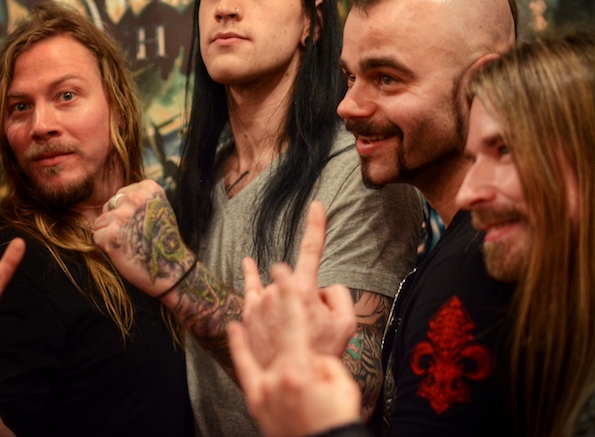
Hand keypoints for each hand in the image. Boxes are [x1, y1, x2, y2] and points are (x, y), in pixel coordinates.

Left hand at [93, 180, 194, 297]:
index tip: (141, 223)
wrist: (171, 269)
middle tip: (134, 236)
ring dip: (110, 235)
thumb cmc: (162, 240)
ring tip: (129, 244)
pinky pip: (97, 237)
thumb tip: (114, 200)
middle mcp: (135, 198)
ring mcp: (122, 216)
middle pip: (109, 206)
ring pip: (100, 222)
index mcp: (148, 189)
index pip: (121, 194)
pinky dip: (105, 247)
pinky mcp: (111, 234)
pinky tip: (122, 252)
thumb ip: (139, 199)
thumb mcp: (158, 208)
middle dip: (115, 221)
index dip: (126, 211)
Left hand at [228, 268, 361, 436]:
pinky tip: (234, 325)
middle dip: (279, 293)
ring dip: (256, 300)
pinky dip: (238, 341)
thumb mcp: (342, 381)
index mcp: (300, 363)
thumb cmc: (336, 418)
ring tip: (249, 269)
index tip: (281, 267)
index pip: (293, 317)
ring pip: (256, 333)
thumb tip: (311, 342)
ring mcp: (262, 381)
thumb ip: (325, 356)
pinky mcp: (255, 394)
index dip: (288, 288)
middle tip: (278, 272)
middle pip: (275, 321)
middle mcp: (276, 368)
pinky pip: (243, 359)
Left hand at [240, 201, 356, 366]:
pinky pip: (249, 292)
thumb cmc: (324, 355)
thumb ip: (339, 295)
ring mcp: (258, 305)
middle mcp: (275, 292)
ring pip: (274, 289)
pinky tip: (248, 264)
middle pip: (295, 281)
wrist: (293, 388)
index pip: (311, 251)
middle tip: (312, 326)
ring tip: (275, 302)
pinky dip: (251, 279)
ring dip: (281, 296)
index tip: (316, 204)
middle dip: (306, 296)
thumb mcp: (347, 325)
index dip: (315, 226)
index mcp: (302, 291)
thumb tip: (322, 288)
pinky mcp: (247, 318)